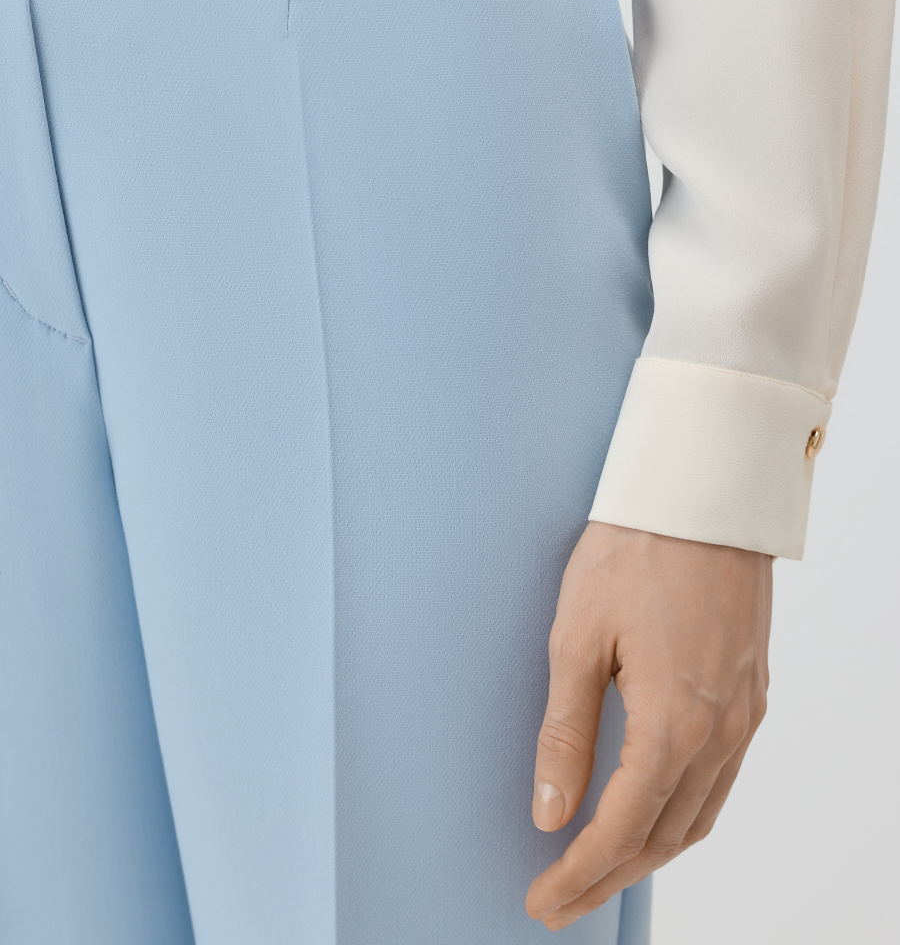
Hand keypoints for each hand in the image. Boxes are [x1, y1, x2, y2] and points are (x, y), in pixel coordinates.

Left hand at [525, 521, 771, 930]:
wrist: (704, 495)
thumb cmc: (634, 552)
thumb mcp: (576, 638)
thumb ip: (565, 732)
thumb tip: (549, 812)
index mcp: (674, 722)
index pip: (622, 829)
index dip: (580, 874)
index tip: (543, 901)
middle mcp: (721, 729)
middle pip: (665, 836)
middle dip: (610, 877)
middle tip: (561, 901)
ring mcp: (744, 712)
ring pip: (699, 815)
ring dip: (649, 853)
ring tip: (600, 870)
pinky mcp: (751, 691)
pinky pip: (721, 778)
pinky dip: (682, 813)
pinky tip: (654, 811)